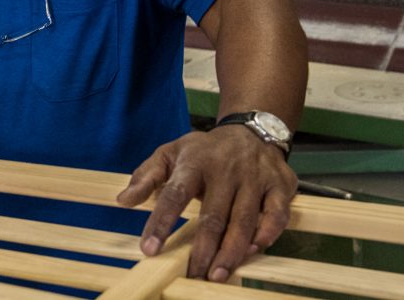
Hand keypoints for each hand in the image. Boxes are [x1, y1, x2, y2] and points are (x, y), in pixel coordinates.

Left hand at [116, 126, 296, 281]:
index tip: (149, 248)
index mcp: (195, 162)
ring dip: (232, 251)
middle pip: (214, 215)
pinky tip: (253, 251)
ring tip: (217, 274)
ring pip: (244, 220)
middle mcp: (226, 169)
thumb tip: (122, 200)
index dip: (161, 222)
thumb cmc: (205, 150)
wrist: (251, 129)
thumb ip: (146, 176)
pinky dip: (267, 234)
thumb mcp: (170, 153)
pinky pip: (276, 215)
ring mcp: (256, 177)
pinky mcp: (280, 185)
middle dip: (203, 249)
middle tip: (191, 274)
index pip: (174, 194)